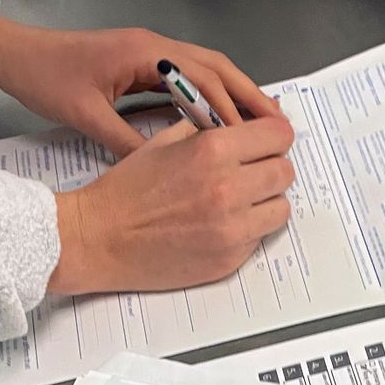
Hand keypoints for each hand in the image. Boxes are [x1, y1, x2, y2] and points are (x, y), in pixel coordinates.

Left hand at [0, 1, 283, 156]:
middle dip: (250, 94)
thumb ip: (125, 141)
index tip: (255, 139)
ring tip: (263, 122)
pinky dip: (212, 94)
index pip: (203, 81)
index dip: (231, 111)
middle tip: (281, 124)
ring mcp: (150, 50)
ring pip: (207, 68)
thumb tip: (164, 167)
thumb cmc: (44, 78)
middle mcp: (155, 45)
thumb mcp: (84, 115)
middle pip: (217, 66)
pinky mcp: (143, 60)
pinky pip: (189, 76)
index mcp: (145, 53)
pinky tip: (222, 118)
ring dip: (236, 93)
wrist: (12, 53)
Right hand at [49, 117, 294, 294]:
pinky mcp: (229, 258)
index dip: (274, 135)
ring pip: (281, 207)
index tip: (269, 140)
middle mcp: (229, 188)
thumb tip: (242, 125)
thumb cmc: (126, 190)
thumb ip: (208, 131)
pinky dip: (249, 229)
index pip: (278, 134)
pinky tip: (222, 223)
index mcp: (213, 150)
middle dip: (271, 166)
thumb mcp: (165, 142)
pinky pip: (260, 237)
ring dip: (266, 201)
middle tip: (252, 170)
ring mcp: (231, 228)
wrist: (98, 239)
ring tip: (241, 199)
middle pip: (285, 171)